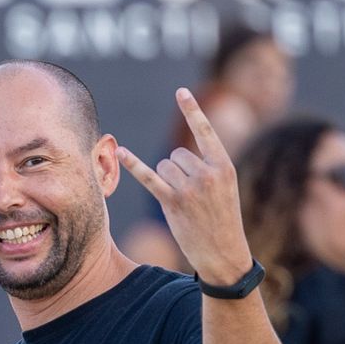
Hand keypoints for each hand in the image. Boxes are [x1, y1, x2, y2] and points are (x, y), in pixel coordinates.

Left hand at [117, 89, 254, 284]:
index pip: (206, 131)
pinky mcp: (173, 202)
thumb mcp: (225, 189)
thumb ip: (208, 168)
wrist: (224, 252)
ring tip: (183, 200)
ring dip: (167, 180)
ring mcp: (190, 188)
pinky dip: (132, 164)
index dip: (192, 110)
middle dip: (178, 170)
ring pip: (164, 166)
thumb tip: (174, 157)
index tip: (180, 91)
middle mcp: (208, 173)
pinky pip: (148, 177)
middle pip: (177, 153)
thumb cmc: (223, 220)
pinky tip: (119, 152)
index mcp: (225, 166)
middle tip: (191, 194)